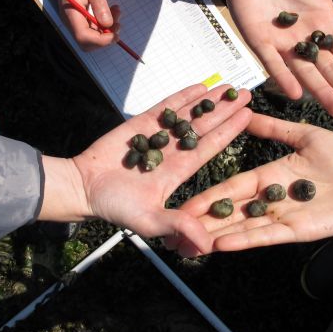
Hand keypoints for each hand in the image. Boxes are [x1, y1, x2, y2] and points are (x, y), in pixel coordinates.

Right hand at [40, 84, 252, 253]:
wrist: (84, 188)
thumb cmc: (115, 207)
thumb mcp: (151, 221)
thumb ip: (179, 226)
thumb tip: (207, 246)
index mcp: (179, 172)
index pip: (210, 148)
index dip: (229, 132)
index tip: (248, 117)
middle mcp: (173, 152)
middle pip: (205, 127)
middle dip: (225, 111)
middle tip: (247, 94)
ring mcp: (158, 136)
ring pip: (189, 114)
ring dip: (208, 101)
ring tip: (229, 86)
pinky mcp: (140, 124)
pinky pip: (164, 107)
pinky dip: (181, 96)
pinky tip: (199, 86)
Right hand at [49, 0, 121, 50]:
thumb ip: (100, 4)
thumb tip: (108, 24)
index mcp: (72, 14)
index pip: (83, 37)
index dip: (100, 40)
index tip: (114, 32)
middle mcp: (71, 22)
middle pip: (87, 43)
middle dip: (105, 38)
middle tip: (118, 24)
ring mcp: (75, 22)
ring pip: (92, 38)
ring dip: (107, 31)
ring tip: (116, 13)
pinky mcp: (80, 19)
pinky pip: (93, 29)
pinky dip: (104, 25)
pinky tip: (111, 12)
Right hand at [170, 112, 332, 256]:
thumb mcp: (304, 136)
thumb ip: (275, 128)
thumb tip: (248, 113)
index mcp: (268, 175)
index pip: (230, 188)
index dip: (206, 198)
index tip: (182, 206)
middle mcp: (269, 199)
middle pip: (229, 213)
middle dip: (202, 224)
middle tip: (173, 236)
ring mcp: (282, 217)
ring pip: (241, 228)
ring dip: (216, 236)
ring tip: (190, 245)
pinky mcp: (297, 230)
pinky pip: (266, 235)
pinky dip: (244, 240)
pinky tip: (223, 245)